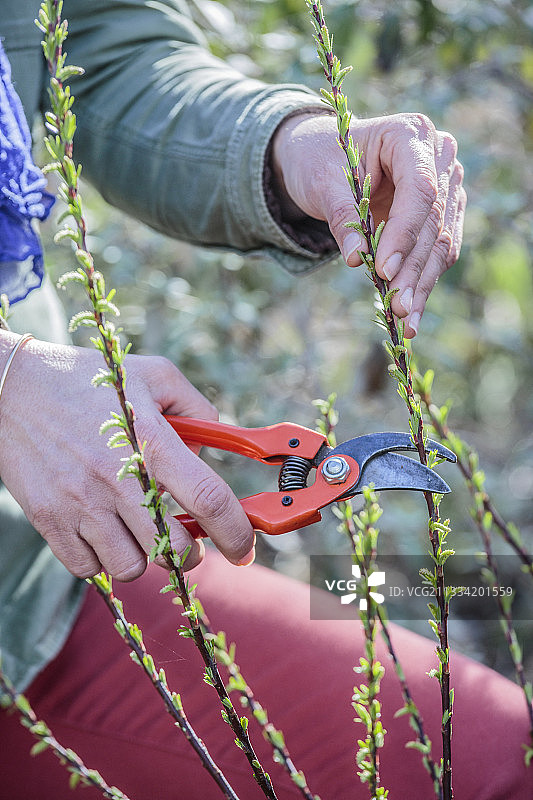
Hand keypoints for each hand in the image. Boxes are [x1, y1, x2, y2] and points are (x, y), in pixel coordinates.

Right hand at [0, 335, 254, 579]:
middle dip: (190, 554)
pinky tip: (101, 530)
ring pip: (132, 567)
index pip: (208, 498)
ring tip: (135, 529)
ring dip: (143, 556)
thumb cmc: (89, 381)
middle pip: (173, 549)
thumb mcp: (153, 375)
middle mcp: (117, 478)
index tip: (244, 548)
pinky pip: (89, 569)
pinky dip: (101, 559)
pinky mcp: (50, 520)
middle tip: (184, 539)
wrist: (11, 389)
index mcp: (150, 441)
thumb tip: (216, 447)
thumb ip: (196, 407)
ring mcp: (81, 504)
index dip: (236, 532)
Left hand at [272, 112, 465, 336]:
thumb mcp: (321, 183)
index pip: (420, 190)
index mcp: (410, 134)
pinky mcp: (442, 213)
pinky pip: (438, 251)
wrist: (321, 157)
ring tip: (407, 320)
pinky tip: (412, 312)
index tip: (386, 271)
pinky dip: (423, 282)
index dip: (405, 233)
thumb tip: (359, 258)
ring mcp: (445, 185)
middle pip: (434, 221)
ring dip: (423, 284)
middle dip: (414, 269)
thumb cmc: (319, 160)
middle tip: (398, 307)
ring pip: (441, 242)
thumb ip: (342, 216)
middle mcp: (438, 156)